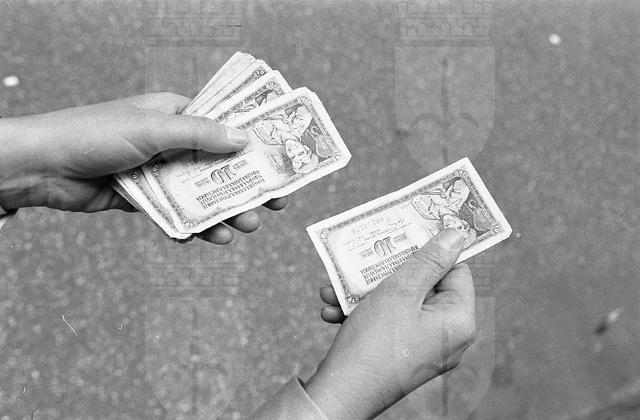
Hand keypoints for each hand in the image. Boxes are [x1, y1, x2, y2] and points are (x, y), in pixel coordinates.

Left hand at [0, 93, 287, 243]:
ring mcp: (157, 170)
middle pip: (217, 166)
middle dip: (244, 188)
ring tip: (241, 228)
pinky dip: (190, 225)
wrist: (42, 168)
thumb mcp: (153, 129)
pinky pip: (175, 212)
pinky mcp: (143, 196)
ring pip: (199, 194)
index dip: (254, 146)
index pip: (224, 127)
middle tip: (270, 206)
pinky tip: (203, 236)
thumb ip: (200, 135)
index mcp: (175, 114)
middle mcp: (169, 142)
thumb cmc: (93, 134)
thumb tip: (243, 139)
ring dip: (222, 212)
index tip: (280, 164)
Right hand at [306, 229, 475, 418]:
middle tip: (366, 258)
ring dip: (365, 292)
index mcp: (458, 321)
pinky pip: (386, 322)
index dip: (431, 251)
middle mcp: (446, 336)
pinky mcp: (400, 354)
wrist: (340, 393)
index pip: (456, 271)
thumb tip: (458, 235)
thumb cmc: (374, 344)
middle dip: (387, 272)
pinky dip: (361, 313)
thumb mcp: (401, 291)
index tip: (407, 233)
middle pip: (424, 285)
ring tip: (336, 288)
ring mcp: (423, 347)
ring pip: (398, 302)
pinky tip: (333, 309)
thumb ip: (429, 261)